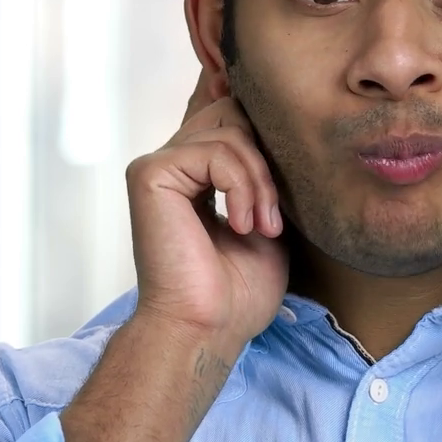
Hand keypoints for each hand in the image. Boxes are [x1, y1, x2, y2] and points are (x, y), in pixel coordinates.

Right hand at [125, 75, 287, 348]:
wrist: (208, 327)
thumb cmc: (237, 292)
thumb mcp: (268, 220)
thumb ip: (268, 178)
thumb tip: (291, 136)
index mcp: (197, 174)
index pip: (237, 120)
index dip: (268, 143)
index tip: (280, 203)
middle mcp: (174, 164)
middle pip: (234, 113)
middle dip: (267, 160)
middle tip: (273, 216)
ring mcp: (159, 166)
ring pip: (230, 130)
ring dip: (259, 182)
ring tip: (261, 227)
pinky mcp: (150, 174)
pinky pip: (215, 152)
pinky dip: (241, 187)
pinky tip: (241, 226)